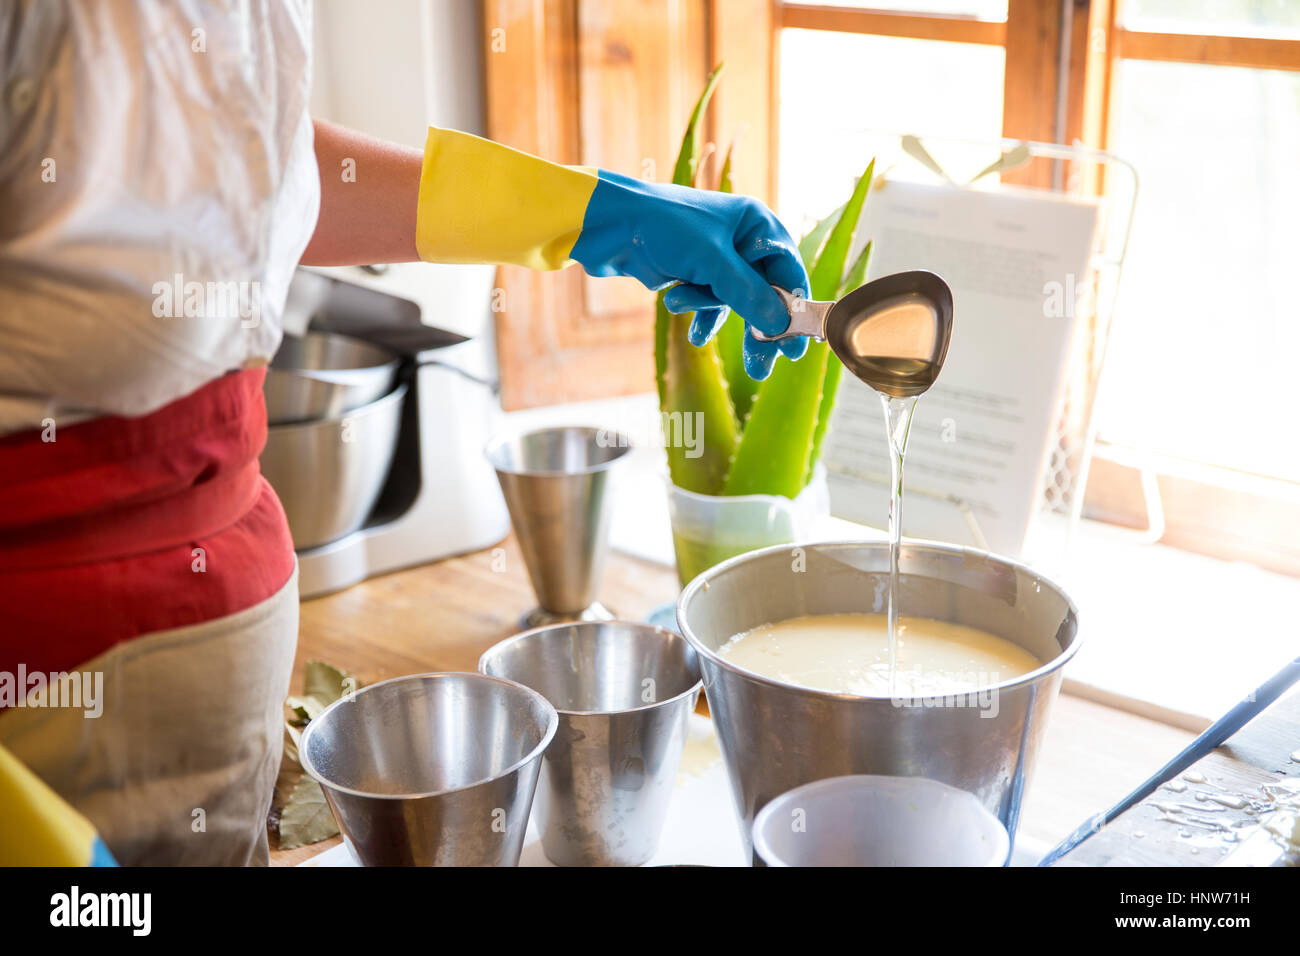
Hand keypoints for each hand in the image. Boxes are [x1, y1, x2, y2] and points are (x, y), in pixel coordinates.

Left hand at [569, 171, 808, 379]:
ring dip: (716, 316)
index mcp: (756, 225)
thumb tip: (782, 325)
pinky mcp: (695, 271)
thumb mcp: (712, 263)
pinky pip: (709, 300)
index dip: (794, 311)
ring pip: (734, 299)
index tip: (796, 349)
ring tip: (698, 337)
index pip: (788, 272)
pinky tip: (695, 336)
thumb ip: (749, 294)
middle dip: (758, 329)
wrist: (608, 223)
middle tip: (761, 368)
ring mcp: (718, 256)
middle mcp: (742, 239)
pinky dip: (701, 314)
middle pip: (764, 292)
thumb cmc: (664, 228)